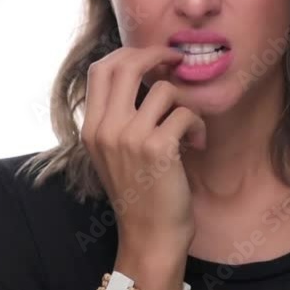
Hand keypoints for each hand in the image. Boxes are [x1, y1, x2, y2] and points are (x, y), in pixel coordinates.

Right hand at [81, 45, 207, 253]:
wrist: (150, 235)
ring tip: (188, 128)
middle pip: (126, 65)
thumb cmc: (140, 192)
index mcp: (91, 128)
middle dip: (156, 55)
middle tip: (176, 61)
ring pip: (164, 89)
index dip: (128, 54)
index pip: (99, 69)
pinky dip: (197, 126)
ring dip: (185, 104)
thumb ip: (117, 117)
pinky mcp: (158, 148)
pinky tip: (196, 144)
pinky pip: (185, 113)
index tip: (152, 58)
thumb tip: (143, 73)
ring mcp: (130, 138)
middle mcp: (105, 129)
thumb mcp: (113, 152)